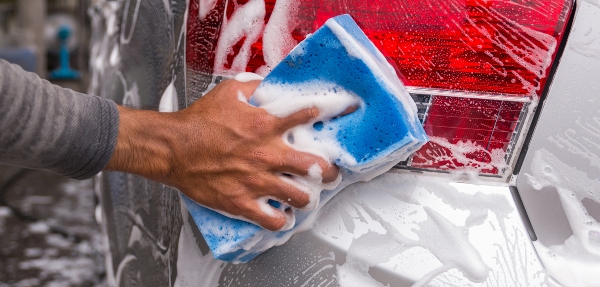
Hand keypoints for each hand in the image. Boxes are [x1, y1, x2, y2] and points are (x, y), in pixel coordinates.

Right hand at [105, 79, 339, 230]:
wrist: (172, 148)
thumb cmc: (198, 122)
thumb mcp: (228, 92)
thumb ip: (254, 86)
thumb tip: (268, 82)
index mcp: (266, 126)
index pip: (306, 118)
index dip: (323, 117)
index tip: (331, 120)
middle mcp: (267, 154)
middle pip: (315, 167)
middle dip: (329, 172)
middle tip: (329, 174)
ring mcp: (256, 181)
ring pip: (299, 197)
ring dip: (308, 198)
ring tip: (307, 197)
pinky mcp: (242, 202)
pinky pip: (272, 220)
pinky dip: (282, 220)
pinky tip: (283, 216)